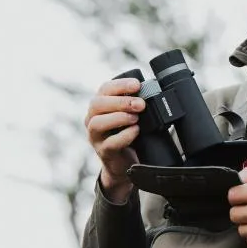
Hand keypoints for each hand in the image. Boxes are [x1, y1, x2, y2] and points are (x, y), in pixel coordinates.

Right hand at [84, 77, 145, 201]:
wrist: (126, 163)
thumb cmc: (129, 134)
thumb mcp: (132, 116)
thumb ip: (136, 105)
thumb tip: (153, 92)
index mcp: (100, 106)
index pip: (104, 89)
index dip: (120, 84)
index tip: (137, 85)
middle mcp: (92, 119)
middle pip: (97, 104)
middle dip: (120, 101)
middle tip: (140, 104)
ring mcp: (95, 137)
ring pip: (97, 123)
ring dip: (118, 117)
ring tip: (136, 118)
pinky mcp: (103, 152)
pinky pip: (109, 143)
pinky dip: (124, 136)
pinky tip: (135, 131)